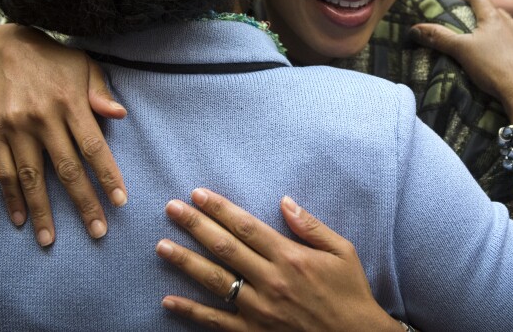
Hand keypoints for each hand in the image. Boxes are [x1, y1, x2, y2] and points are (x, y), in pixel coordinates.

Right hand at [0, 26, 127, 245]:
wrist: (5, 50)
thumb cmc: (56, 61)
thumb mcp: (85, 66)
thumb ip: (102, 92)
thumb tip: (120, 115)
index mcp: (70, 102)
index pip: (93, 146)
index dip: (107, 176)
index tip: (120, 201)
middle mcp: (42, 117)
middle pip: (66, 169)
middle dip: (83, 203)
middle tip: (97, 231)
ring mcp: (15, 127)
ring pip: (32, 177)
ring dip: (42, 211)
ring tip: (50, 240)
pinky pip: (4, 171)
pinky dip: (12, 198)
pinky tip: (20, 220)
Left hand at [156, 189, 400, 331]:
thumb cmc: (350, 294)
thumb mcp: (342, 252)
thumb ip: (311, 226)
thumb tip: (285, 201)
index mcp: (290, 257)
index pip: (246, 226)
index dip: (219, 208)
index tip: (198, 194)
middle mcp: (270, 280)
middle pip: (224, 247)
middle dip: (195, 225)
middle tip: (171, 208)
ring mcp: (259, 309)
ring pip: (215, 281)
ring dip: (185, 261)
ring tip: (162, 245)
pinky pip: (217, 322)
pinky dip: (191, 312)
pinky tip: (168, 300)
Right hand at [411, 0, 512, 118]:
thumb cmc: (492, 67)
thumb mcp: (461, 51)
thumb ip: (439, 38)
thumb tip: (415, 28)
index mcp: (493, 18)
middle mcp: (512, 24)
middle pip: (496, 12)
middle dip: (484, 14)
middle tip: (472, 22)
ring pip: (512, 27)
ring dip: (501, 29)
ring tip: (490, 40)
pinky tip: (512, 55)